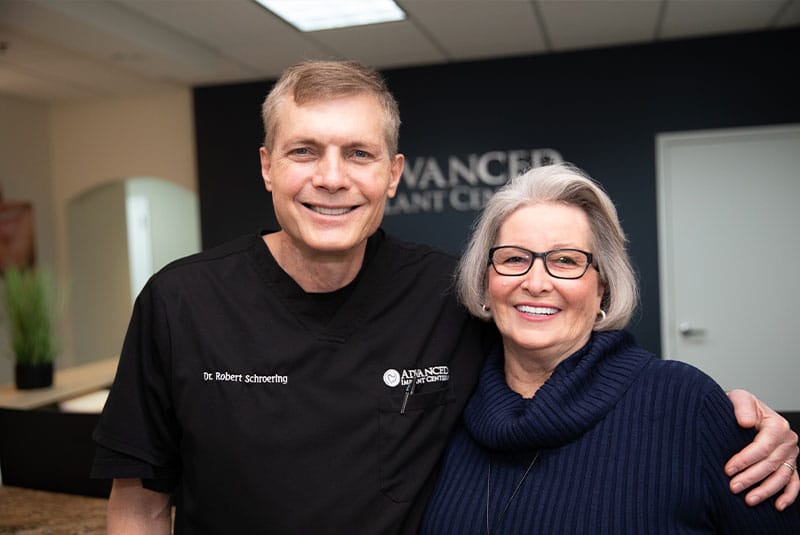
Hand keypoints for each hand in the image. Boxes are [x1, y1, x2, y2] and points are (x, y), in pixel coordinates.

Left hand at [725, 389, 798, 509]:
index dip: (745, 460)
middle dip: (751, 478)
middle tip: (733, 487)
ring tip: (748, 500)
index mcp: (777, 424)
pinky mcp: (790, 464)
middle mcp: (788, 440)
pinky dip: (788, 495)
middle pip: (770, 464)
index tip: (728, 469)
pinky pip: (793, 482)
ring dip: (766, 491)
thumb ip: (741, 407)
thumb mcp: (738, 398)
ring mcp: (790, 454)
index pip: (763, 447)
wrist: (742, 411)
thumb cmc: (739, 406)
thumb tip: (745, 422)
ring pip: (781, 477)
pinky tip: (777, 506)